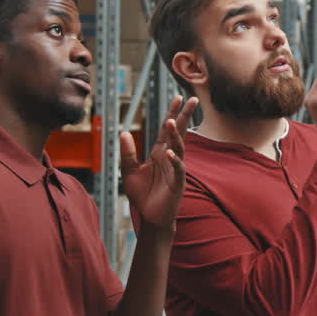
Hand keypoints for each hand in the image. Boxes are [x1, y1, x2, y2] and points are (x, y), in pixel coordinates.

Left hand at [120, 95, 197, 233]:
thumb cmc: (143, 195)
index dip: (172, 113)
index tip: (177, 97)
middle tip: (193, 99)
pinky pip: (178, 170)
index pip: (167, 130)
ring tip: (172, 121)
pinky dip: (175, 161)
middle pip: (179, 133)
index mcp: (160, 153)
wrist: (150, 218)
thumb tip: (123, 132)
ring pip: (179, 148)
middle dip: (185, 116)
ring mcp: (175, 170)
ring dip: (176, 135)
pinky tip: (171, 153)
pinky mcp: (177, 184)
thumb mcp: (129, 171)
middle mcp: (170, 158)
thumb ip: (127, 153)